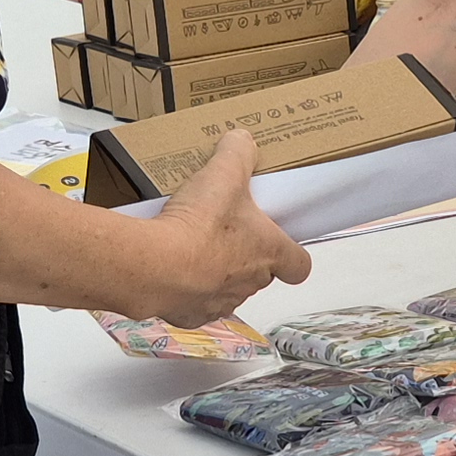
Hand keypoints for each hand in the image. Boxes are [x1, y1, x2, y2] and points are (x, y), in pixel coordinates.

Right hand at [139, 130, 309, 323]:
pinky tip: (171, 265)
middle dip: (244, 253)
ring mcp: (221, 302)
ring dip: (214, 271)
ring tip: (191, 244)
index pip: (299, 265)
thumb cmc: (199, 226)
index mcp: (269, 252)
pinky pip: (193, 303)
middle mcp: (250, 283)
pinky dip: (184, 288)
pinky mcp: (190, 315)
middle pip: (259, 273)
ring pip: (226, 289)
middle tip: (223, 229)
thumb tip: (241, 140)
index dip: (291, 255)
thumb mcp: (224, 173)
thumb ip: (238, 152)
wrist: (156, 266)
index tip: (279, 241)